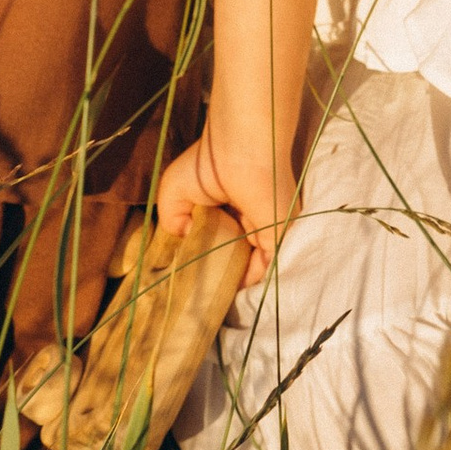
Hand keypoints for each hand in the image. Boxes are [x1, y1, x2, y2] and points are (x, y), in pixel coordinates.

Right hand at [156, 126, 298, 292]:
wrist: (239, 151)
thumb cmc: (206, 163)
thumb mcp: (175, 192)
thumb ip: (173, 222)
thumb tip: (184, 242)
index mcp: (228, 206)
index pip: (218, 239)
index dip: (204, 254)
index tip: (189, 274)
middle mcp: (248, 219)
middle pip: (233, 255)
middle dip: (218, 272)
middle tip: (197, 291)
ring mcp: (264, 230)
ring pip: (247, 265)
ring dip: (230, 281)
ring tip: (207, 298)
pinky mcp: (277, 238)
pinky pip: (264, 268)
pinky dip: (248, 283)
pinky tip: (226, 294)